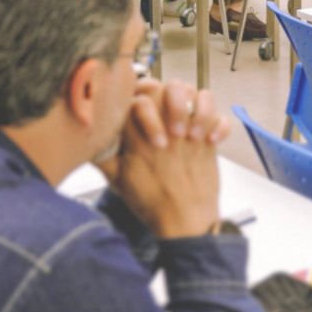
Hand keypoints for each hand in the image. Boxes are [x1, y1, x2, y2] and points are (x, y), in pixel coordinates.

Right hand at [100, 80, 227, 239]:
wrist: (184, 224)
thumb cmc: (153, 204)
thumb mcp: (118, 181)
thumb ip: (104, 157)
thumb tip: (90, 140)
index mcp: (142, 138)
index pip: (138, 98)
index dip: (139, 99)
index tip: (140, 117)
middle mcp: (167, 131)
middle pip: (168, 87)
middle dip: (169, 94)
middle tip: (169, 115)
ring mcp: (192, 136)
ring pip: (199, 96)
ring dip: (197, 104)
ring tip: (190, 122)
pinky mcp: (210, 145)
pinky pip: (221, 120)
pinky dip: (218, 123)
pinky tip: (210, 137)